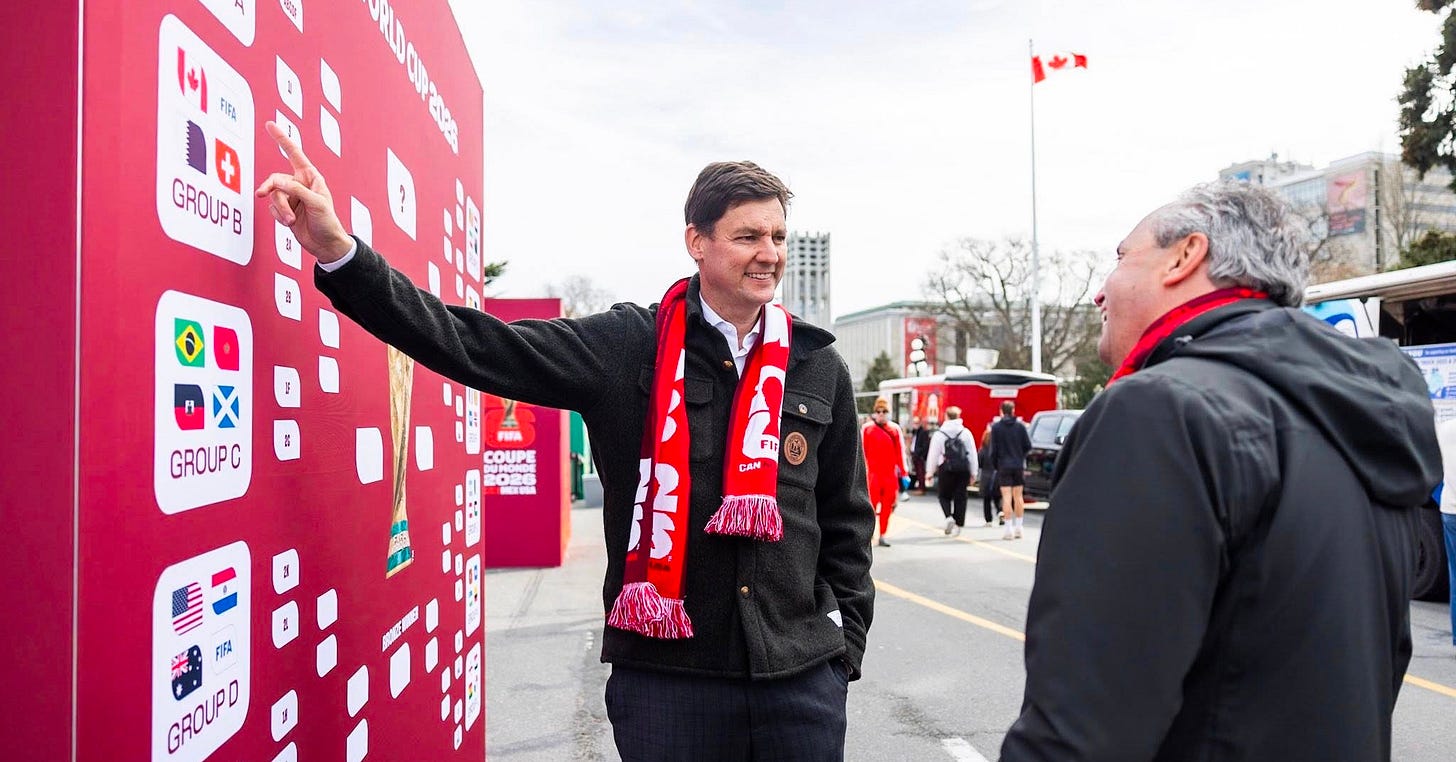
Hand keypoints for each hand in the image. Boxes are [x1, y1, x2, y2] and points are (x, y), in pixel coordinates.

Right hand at [255, 121, 352, 262]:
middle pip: (275, 179)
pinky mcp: (284, 209)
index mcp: (311, 177)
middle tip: (262, 194)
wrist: (325, 244)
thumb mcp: (317, 203)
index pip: (294, 153)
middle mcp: (299, 184)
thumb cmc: (328, 222)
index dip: (282, 139)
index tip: (270, 125)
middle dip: (271, 189)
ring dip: (280, 209)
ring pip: (273, 196)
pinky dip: (279, 216)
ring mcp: (291, 197)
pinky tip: (290, 223)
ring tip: (292, 220)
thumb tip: (279, 182)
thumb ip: (297, 190)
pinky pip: (272, 208)